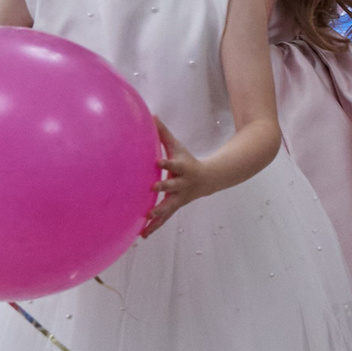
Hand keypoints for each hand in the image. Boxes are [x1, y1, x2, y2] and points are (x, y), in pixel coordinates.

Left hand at [143, 120, 208, 235]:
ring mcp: (179, 198)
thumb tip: (151, 115)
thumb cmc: (188, 160)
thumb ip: (164, 133)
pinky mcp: (175, 206)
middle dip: (164, 188)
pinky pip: (164, 219)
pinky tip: (142, 235)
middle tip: (153, 189)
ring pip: (168, 207)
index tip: (158, 161)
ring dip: (158, 214)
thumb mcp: (178, 147)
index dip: (167, 163)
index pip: (174, 164)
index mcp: (183, 168)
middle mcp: (182, 185)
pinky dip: (154, 227)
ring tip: (147, 218)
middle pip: (172, 187)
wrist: (209, 180)